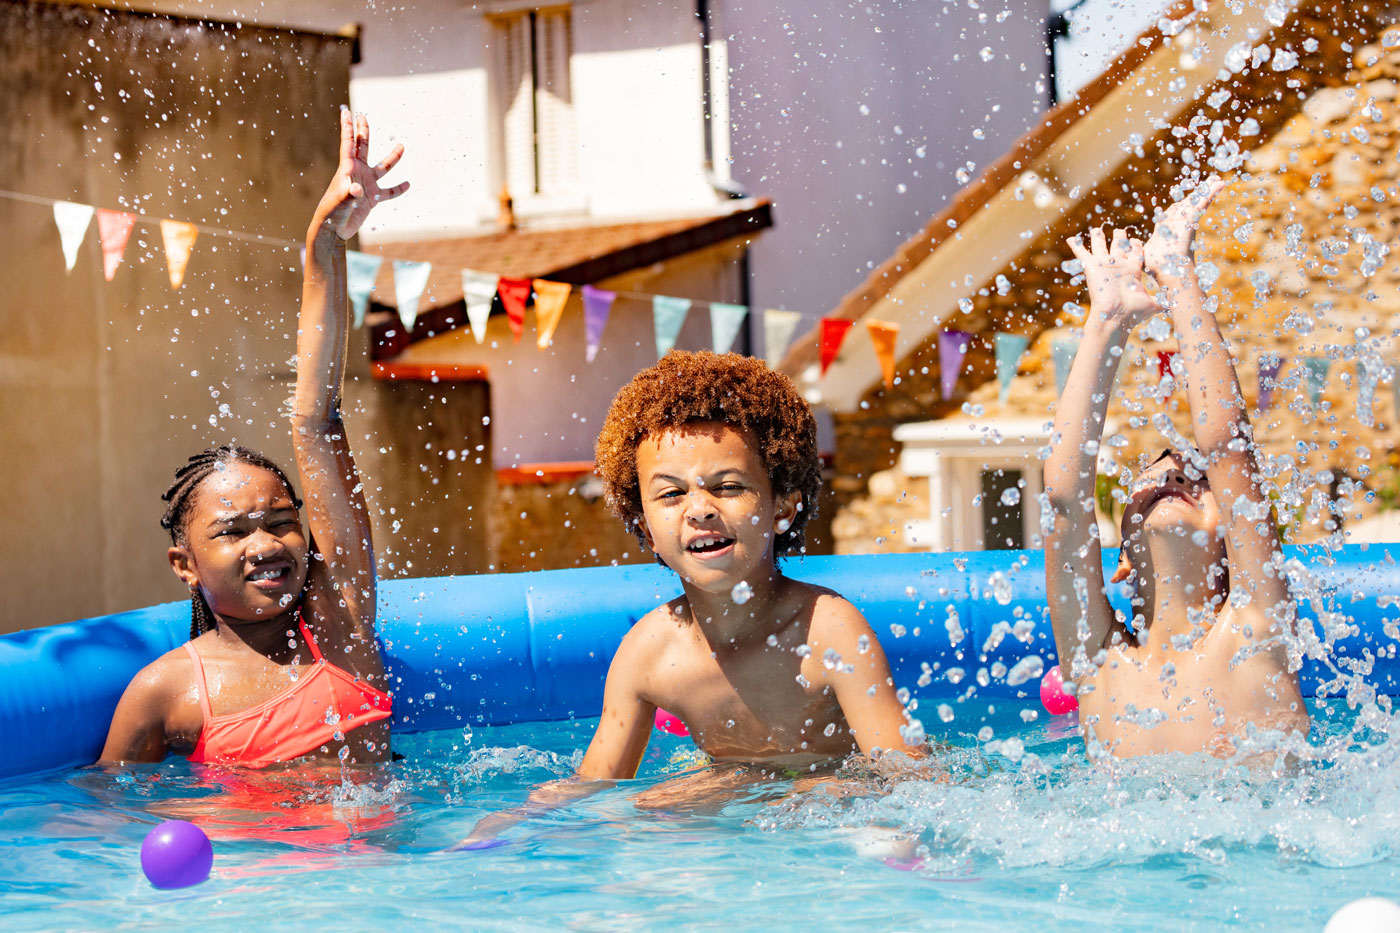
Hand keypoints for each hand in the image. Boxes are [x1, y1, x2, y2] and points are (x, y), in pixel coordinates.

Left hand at [315, 108, 408, 239]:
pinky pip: (388, 192)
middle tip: (363, 115)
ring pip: (381, 167)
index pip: (348, 143)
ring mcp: (366, 184)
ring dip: (392, 158)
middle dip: (363, 131)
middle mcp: (357, 172)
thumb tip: (357, 189)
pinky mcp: (372, 199)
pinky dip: (398, 189)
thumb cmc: (332, 214)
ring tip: (401, 146)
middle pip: (362, 147)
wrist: (334, 230)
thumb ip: (348, 194)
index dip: (348, 127)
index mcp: (347, 168)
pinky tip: (407, 184)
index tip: (347, 112)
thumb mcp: (340, 202)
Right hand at [1067, 227, 1159, 329]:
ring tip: (1095, 230)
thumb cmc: (1134, 311)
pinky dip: (1076, 246)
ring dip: (1098, 238)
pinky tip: (1071, 239)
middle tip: (1119, 231)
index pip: (1135, 254)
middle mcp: (1118, 267)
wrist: (1115, 315)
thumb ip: (1166, 301)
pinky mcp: (1092, 267)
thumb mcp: (1155, 304)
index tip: (1136, 241)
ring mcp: (1105, 266)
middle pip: (1118, 246)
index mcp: (1132, 272)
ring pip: (1100, 246)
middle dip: (1119, 238)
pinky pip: (1082, 253)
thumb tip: (1182, 305)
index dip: (1136, 246)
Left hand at [1143, 175, 1226, 281]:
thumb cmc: (1157, 266)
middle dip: (1197, 193)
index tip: (1185, 198)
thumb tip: (1133, 244)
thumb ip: (1140, 246)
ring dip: (1206, 190)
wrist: (1170, 270)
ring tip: (1216, 180)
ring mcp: (1185, 220)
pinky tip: (1220, 183)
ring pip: (1196, 200)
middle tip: (1210, 183)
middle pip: (1188, 203)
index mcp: (1168, 228)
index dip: (1180, 205)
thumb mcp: (1146, 252)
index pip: (1175, 212)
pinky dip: (1211, 193)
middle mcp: (1177, 222)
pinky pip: (1202, 202)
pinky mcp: (1190, 219)